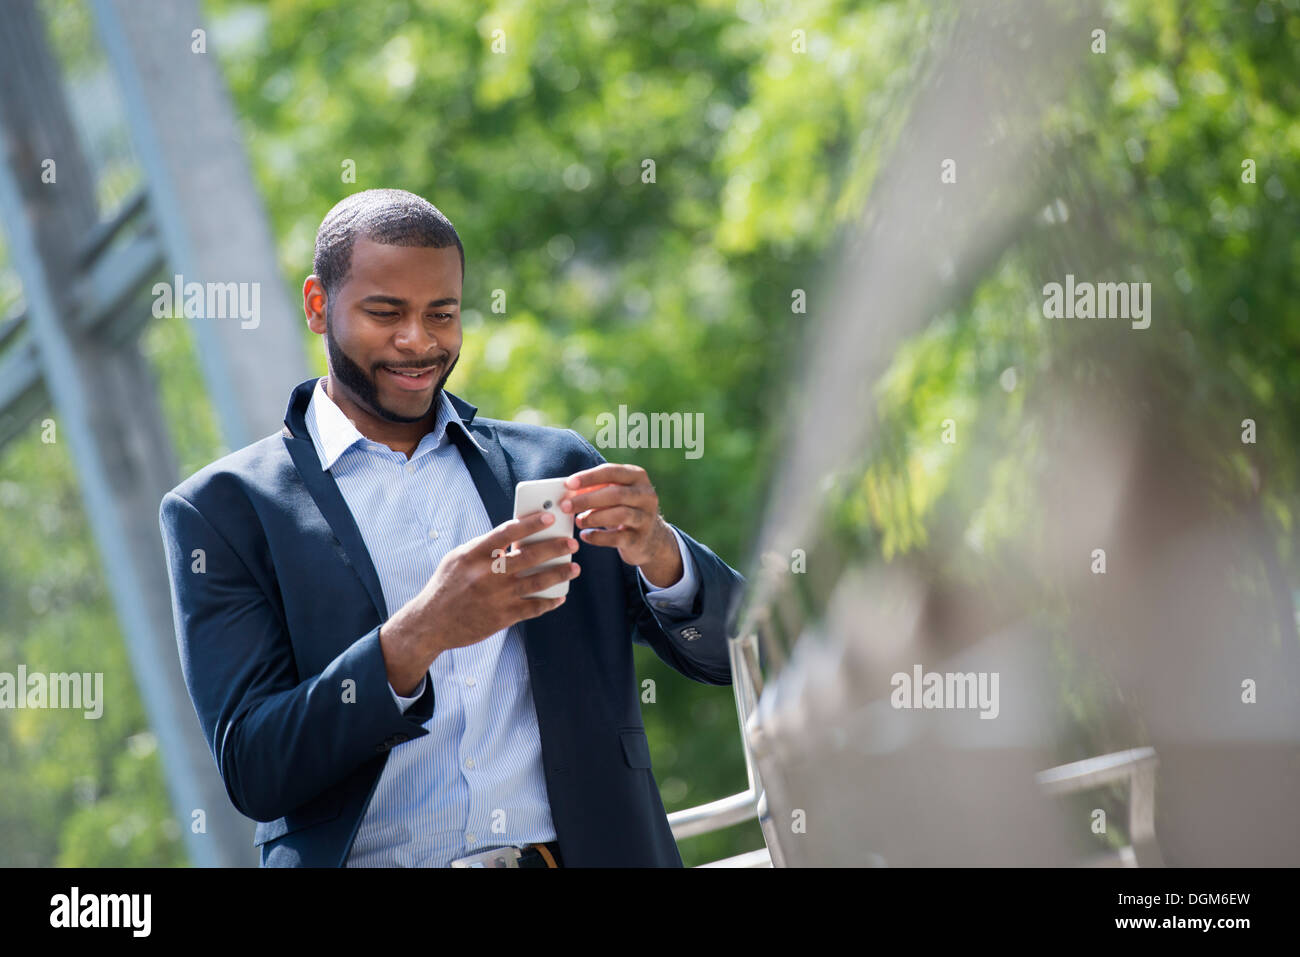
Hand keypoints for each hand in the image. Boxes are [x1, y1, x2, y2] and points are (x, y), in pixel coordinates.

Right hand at [379, 510, 579, 693]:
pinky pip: (533, 608)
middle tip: (570, 543)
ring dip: (559, 573)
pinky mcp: (502, 617)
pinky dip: (549, 602)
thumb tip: (516, 538)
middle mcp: (486, 574)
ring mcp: (496, 596)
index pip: (507, 532)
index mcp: (473, 554)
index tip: (549, 517)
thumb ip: (484, 547)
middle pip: (528, 556)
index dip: (530, 523)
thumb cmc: (447, 585)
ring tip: (574, 568)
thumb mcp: (458, 558)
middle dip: (554, 548)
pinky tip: (560, 597)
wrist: (431, 623)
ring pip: (537, 582)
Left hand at [559, 463, 682, 587]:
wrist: (650, 539)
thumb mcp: (614, 494)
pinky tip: (585, 536)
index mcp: (638, 476)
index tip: (568, 484)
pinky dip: (598, 537)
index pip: (612, 472)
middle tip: (565, 506)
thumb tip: (568, 491)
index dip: (589, 477)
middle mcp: (646, 495)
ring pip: (619, 515)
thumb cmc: (624, 509)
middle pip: (615, 494)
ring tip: (578, 521)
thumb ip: (595, 489)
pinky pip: (617, 538)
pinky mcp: (640, 539)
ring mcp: (646, 518)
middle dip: (587, 499)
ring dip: (593, 518)